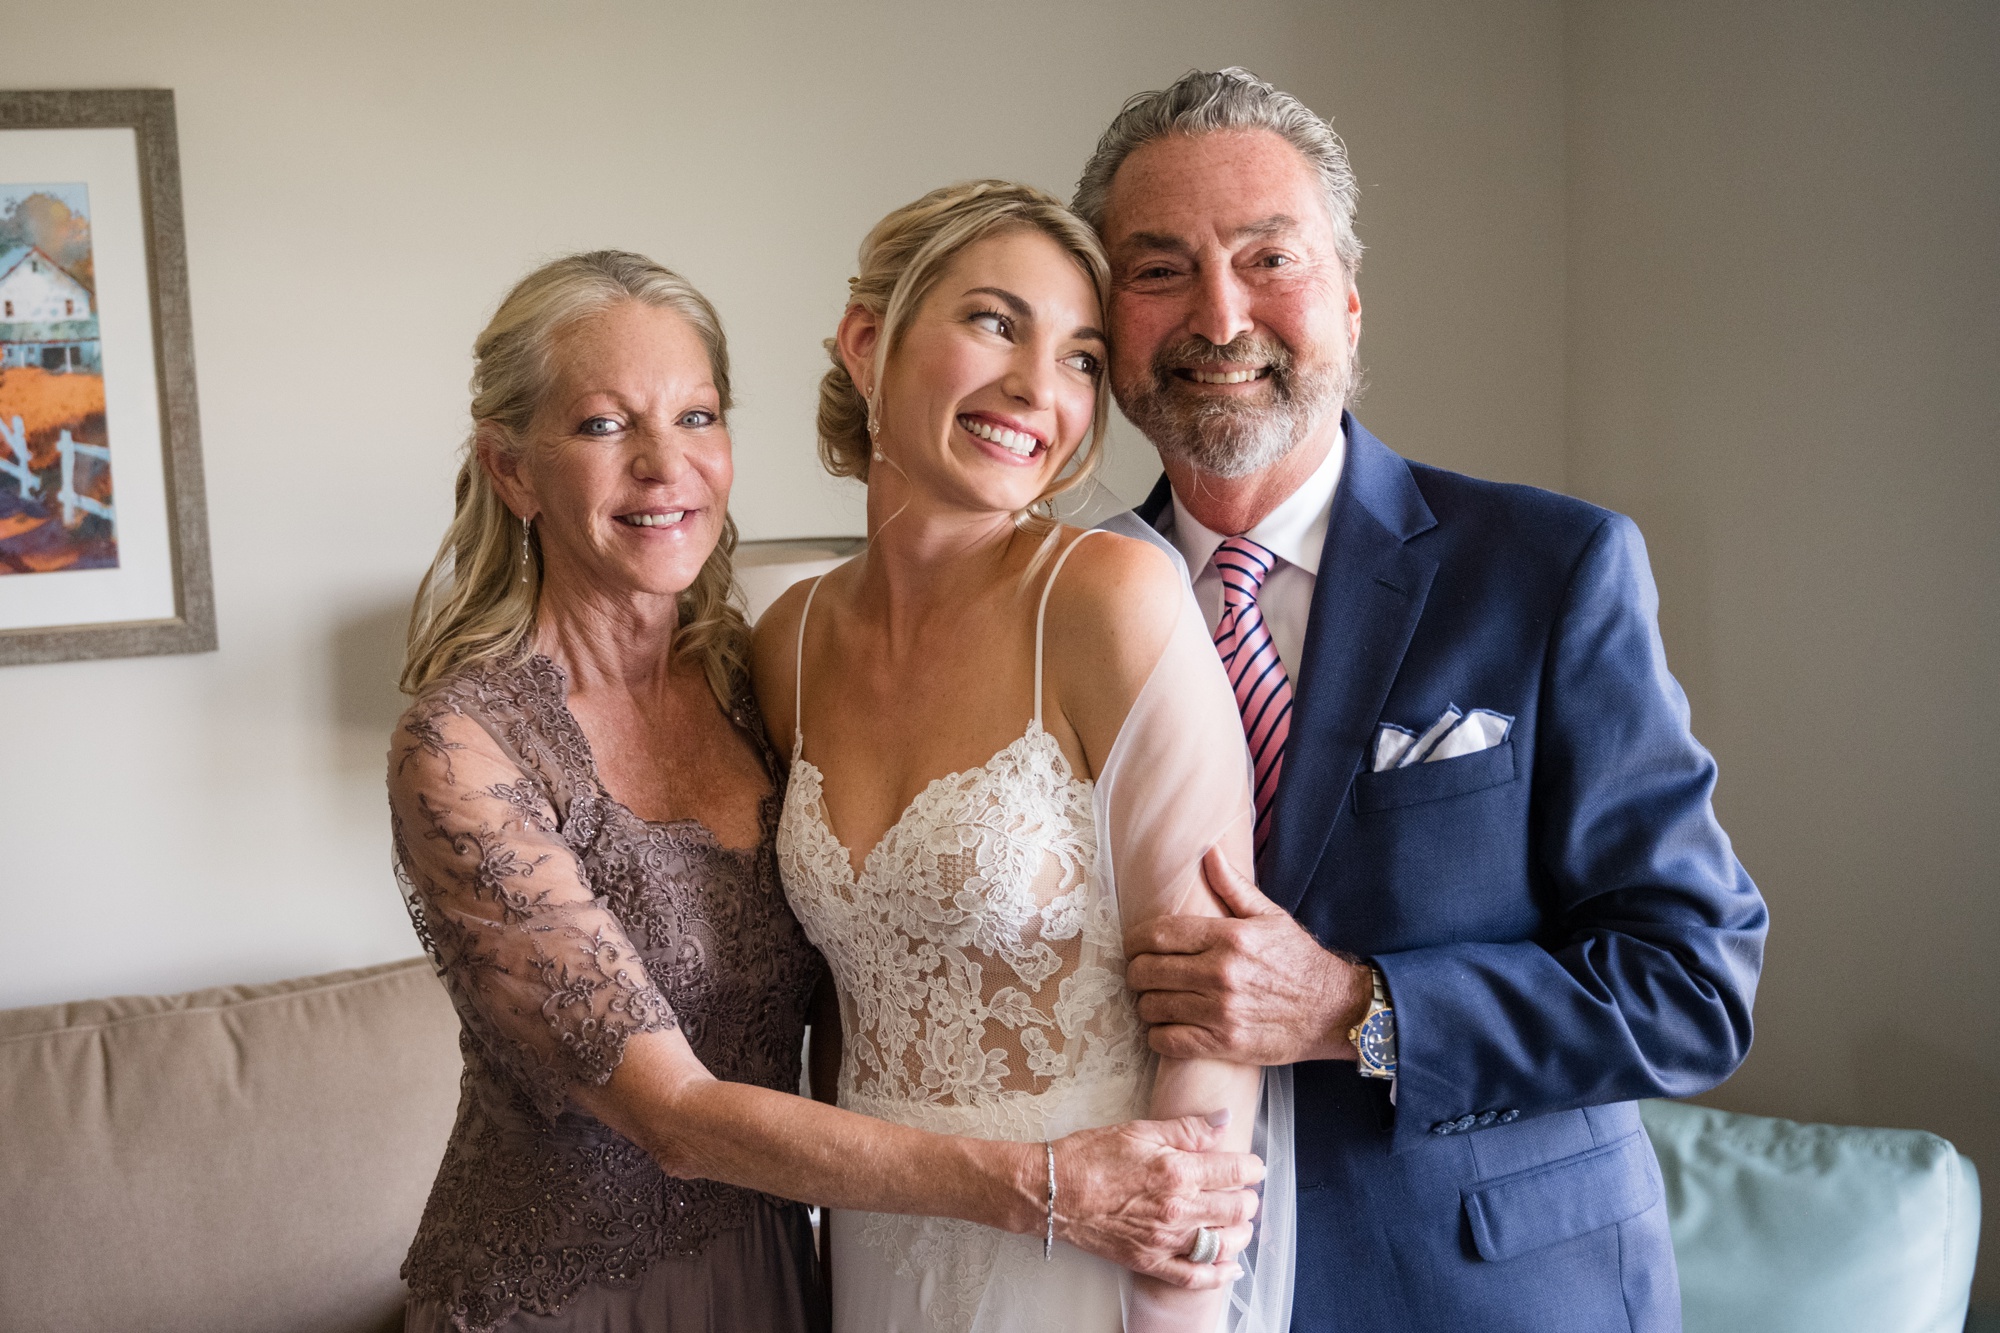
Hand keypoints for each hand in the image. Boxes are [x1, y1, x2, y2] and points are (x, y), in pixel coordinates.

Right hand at [1053, 1109, 1262, 1288]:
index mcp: (1177, 1172)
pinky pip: (1195, 1277)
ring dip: (1240, 1233)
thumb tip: (1224, 1118)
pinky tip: (1231, 1267)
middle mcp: (1177, 1209)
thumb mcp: (1139, 1131)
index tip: (1252, 1165)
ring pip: (1224, 1244)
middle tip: (1243, 1190)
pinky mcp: (1150, 1261)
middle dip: (1248, 1198)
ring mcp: (1165, 1240)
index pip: (1236, 1171)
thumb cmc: (1089, 1157)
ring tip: (1238, 1221)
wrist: (1051, 1192)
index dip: (1252, 1167)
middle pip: (1237, 1209)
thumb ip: (1187, 1128)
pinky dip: (1219, 1275)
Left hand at [1125, 846, 1372, 1066]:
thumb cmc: (1299, 961)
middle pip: (1147, 971)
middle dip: (1135, 972)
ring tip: (1154, 999)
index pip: (1159, 934)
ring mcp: (1221, 1011)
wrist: (1334, 1010)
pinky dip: (1158, 1035)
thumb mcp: (1270, 916)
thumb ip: (1233, 886)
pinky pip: (1168, 1041)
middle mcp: (1221, 973)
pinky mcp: (1224, 1043)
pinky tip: (1166, 1027)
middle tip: (1141, 974)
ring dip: (1145, 1004)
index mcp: (1228, 937)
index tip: (1133, 945)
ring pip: (1153, 1007)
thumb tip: (1208, 852)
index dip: (1134, 940)